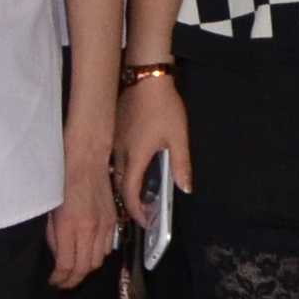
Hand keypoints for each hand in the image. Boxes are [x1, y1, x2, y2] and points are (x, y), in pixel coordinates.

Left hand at [48, 145, 121, 289]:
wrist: (85, 159)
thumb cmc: (60, 180)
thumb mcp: (50, 210)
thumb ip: (53, 236)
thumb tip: (57, 256)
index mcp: (70, 226)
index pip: (67, 265)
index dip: (60, 279)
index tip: (53, 282)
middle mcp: (90, 229)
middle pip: (85, 268)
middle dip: (73, 280)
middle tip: (63, 283)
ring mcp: (104, 225)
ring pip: (98, 260)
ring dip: (86, 269)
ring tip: (75, 271)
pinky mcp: (113, 220)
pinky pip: (108, 247)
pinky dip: (98, 255)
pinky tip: (89, 254)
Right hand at [115, 70, 191, 226]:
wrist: (146, 78)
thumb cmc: (164, 107)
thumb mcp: (178, 137)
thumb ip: (181, 165)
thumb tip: (185, 189)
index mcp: (135, 156)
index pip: (129, 193)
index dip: (136, 210)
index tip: (146, 220)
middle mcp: (119, 152)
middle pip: (119, 186)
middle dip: (130, 202)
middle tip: (145, 211)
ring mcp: (114, 142)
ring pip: (115, 172)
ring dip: (125, 186)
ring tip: (140, 194)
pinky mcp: (114, 132)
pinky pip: (114, 159)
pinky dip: (122, 171)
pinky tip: (134, 169)